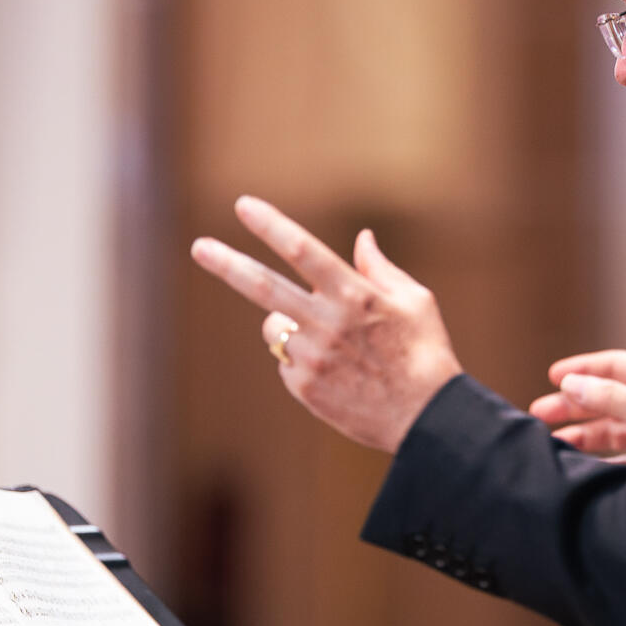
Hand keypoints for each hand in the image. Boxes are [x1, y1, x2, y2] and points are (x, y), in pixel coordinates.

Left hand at [189, 196, 462, 453]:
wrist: (427, 419)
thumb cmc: (425, 352)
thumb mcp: (415, 301)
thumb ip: (380, 268)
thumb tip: (362, 238)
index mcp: (355, 294)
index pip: (303, 251)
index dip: (271, 226)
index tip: (243, 206)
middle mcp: (327, 323)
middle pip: (264, 287)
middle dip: (227, 264)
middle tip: (199, 247)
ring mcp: (311, 357)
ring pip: (274, 328)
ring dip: (287, 324)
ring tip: (331, 344)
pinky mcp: (304, 388)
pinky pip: (285, 362)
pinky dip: (301, 360)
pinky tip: (336, 372)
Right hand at [527, 350, 625, 488]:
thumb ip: (610, 397)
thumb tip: (570, 383)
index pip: (614, 366)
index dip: (583, 369)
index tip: (552, 376)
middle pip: (605, 398)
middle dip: (573, 404)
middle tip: (540, 412)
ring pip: (608, 430)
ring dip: (580, 434)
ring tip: (553, 442)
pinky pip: (616, 459)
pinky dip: (595, 460)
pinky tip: (577, 463)